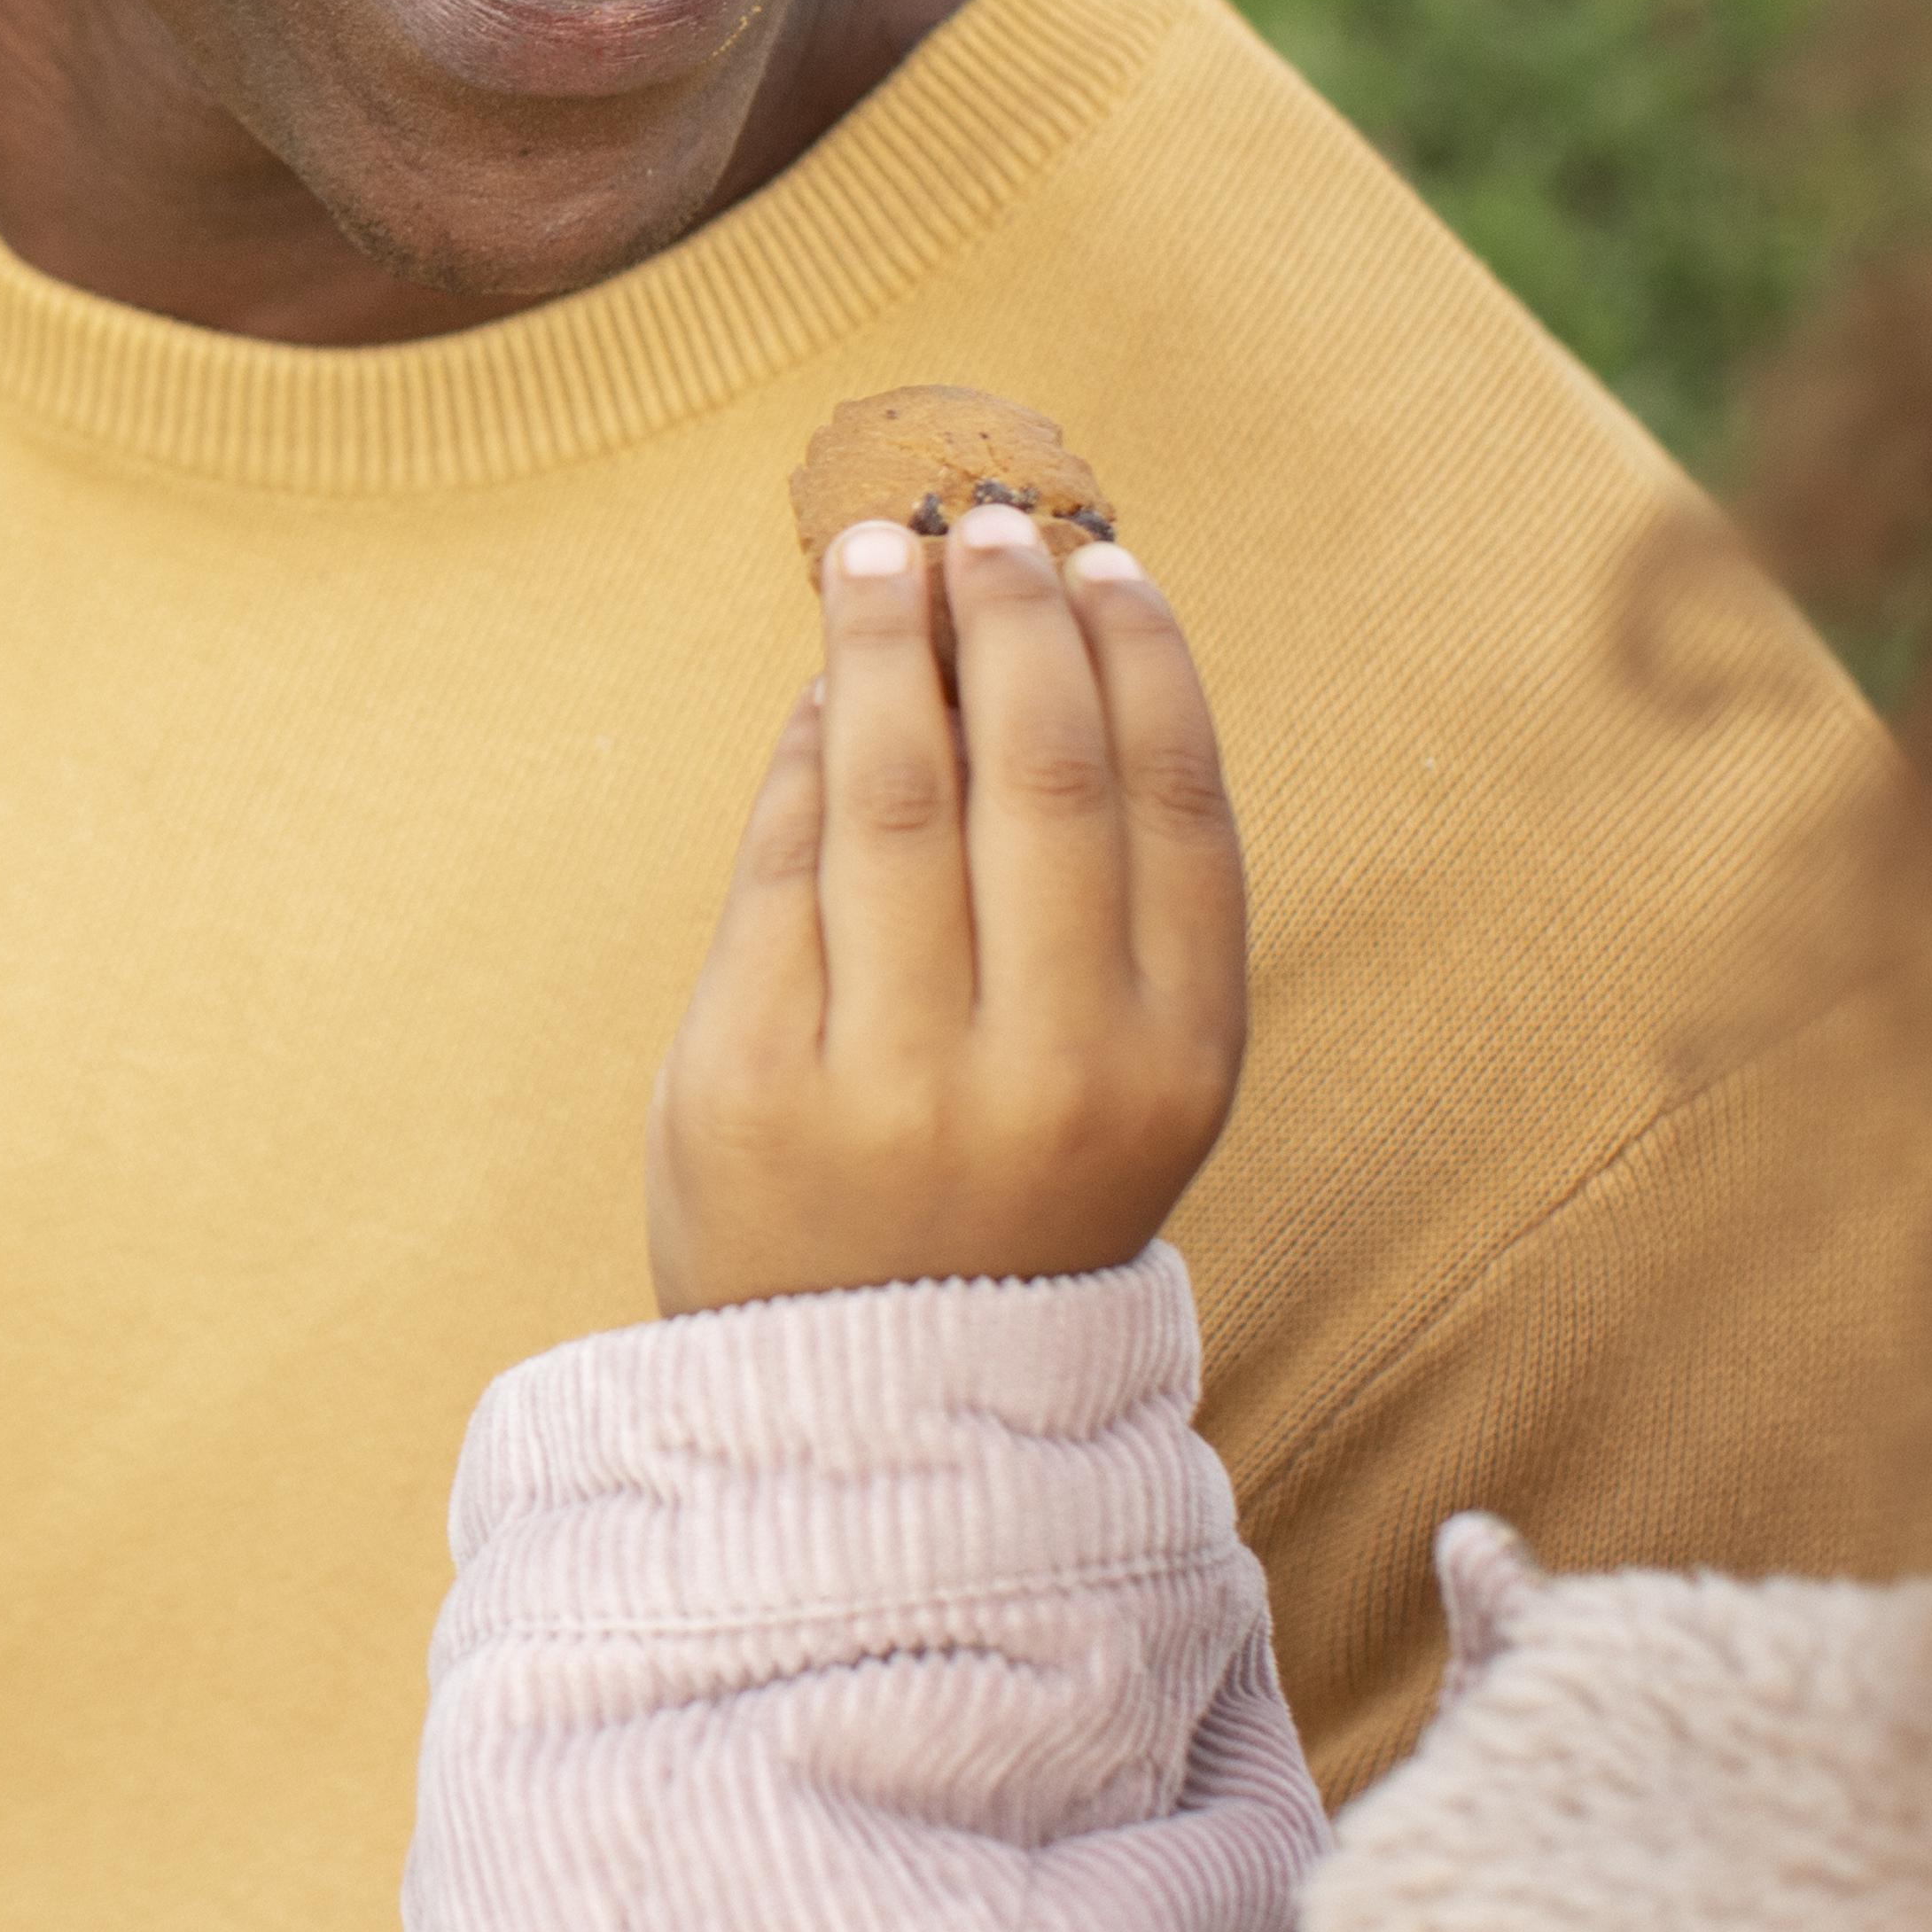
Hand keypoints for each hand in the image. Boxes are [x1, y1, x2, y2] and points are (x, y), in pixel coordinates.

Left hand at [650, 497, 1245, 1315]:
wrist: (872, 1409)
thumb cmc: (1009, 1196)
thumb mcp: (1116, 1075)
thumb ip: (1100, 894)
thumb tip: (1016, 643)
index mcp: (1173, 1065)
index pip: (1177, 807)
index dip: (1145, 659)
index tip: (1107, 559)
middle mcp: (1049, 1070)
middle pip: (1041, 775)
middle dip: (1012, 621)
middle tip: (983, 522)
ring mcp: (896, 1080)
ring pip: (896, 795)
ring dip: (886, 646)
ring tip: (877, 553)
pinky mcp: (754, 1079)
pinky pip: (783, 863)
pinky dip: (803, 754)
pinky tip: (818, 688)